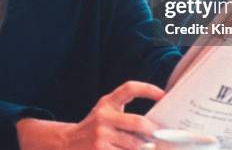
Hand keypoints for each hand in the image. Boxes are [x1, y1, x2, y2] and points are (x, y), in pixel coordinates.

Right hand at [17, 81, 163, 149]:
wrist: (68, 142)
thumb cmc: (95, 127)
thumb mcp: (106, 112)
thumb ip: (125, 113)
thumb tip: (155, 124)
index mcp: (107, 103)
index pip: (129, 88)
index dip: (148, 89)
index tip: (163, 95)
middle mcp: (103, 117)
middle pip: (138, 122)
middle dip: (153, 131)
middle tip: (160, 134)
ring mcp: (101, 136)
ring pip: (135, 144)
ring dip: (145, 148)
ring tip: (147, 147)